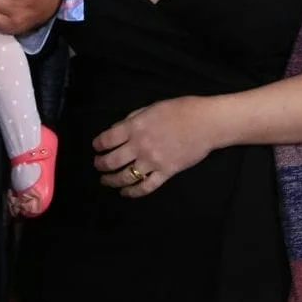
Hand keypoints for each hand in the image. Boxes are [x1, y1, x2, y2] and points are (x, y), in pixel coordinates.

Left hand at [93, 97, 217, 196]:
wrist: (205, 123)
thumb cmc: (180, 110)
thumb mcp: (151, 108)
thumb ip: (132, 119)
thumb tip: (117, 130)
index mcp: (135, 127)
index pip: (107, 139)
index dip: (98, 145)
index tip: (96, 147)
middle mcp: (140, 145)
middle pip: (112, 160)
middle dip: (100, 165)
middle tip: (98, 165)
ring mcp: (152, 161)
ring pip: (125, 176)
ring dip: (111, 180)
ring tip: (106, 181)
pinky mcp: (165, 173)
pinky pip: (145, 187)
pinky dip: (133, 192)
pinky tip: (125, 192)